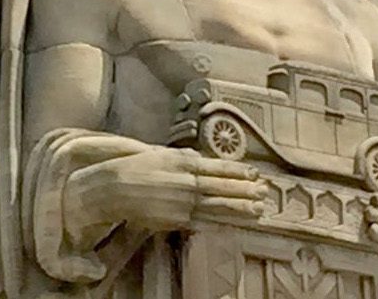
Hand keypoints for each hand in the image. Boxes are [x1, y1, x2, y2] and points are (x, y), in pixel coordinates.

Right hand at [68, 145, 266, 233]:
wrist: (113, 188)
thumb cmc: (132, 168)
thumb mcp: (159, 154)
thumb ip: (181, 156)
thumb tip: (198, 158)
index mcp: (184, 162)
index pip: (218, 167)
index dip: (239, 171)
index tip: (255, 173)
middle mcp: (187, 182)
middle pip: (224, 188)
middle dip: (246, 191)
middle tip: (264, 192)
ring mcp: (184, 203)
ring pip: (219, 206)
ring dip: (241, 209)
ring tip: (258, 210)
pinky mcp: (177, 219)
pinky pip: (205, 221)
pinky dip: (222, 221)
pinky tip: (235, 223)